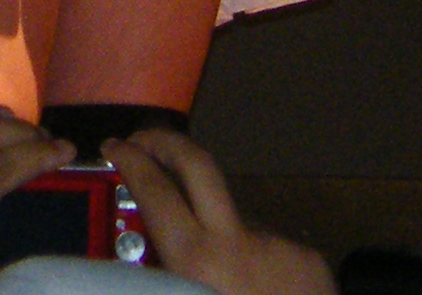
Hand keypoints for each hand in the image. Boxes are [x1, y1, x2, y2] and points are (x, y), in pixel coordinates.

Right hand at [104, 129, 335, 294]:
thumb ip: (164, 281)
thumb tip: (153, 261)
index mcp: (197, 261)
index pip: (154, 189)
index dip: (130, 160)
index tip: (115, 148)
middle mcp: (236, 241)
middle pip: (198, 165)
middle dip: (167, 143)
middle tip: (144, 140)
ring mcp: (276, 244)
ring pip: (236, 222)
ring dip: (221, 237)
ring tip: (226, 288)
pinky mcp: (307, 257)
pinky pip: (269, 252)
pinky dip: (257, 267)